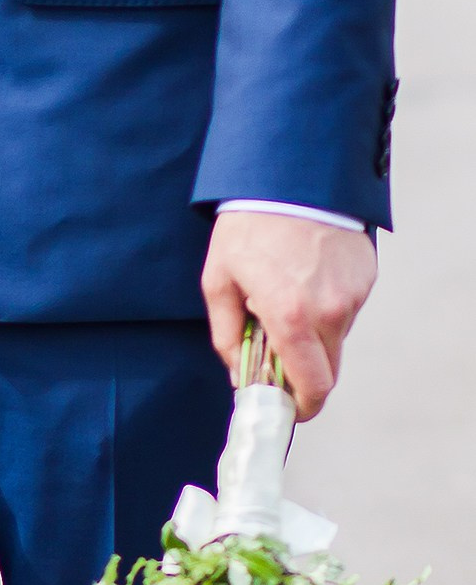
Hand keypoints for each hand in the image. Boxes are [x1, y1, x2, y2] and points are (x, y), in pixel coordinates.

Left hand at [201, 208, 376, 421]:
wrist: (291, 178)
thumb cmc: (248, 227)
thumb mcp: (219, 280)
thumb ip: (227, 335)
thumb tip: (238, 373)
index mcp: (291, 317)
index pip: (312, 387)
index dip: (301, 406)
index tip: (287, 407)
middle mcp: (330, 312)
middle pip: (327, 370)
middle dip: (303, 372)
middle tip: (275, 353)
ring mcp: (353, 295)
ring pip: (336, 339)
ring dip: (313, 335)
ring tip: (285, 297)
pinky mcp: (365, 279)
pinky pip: (346, 310)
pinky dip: (326, 307)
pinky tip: (305, 278)